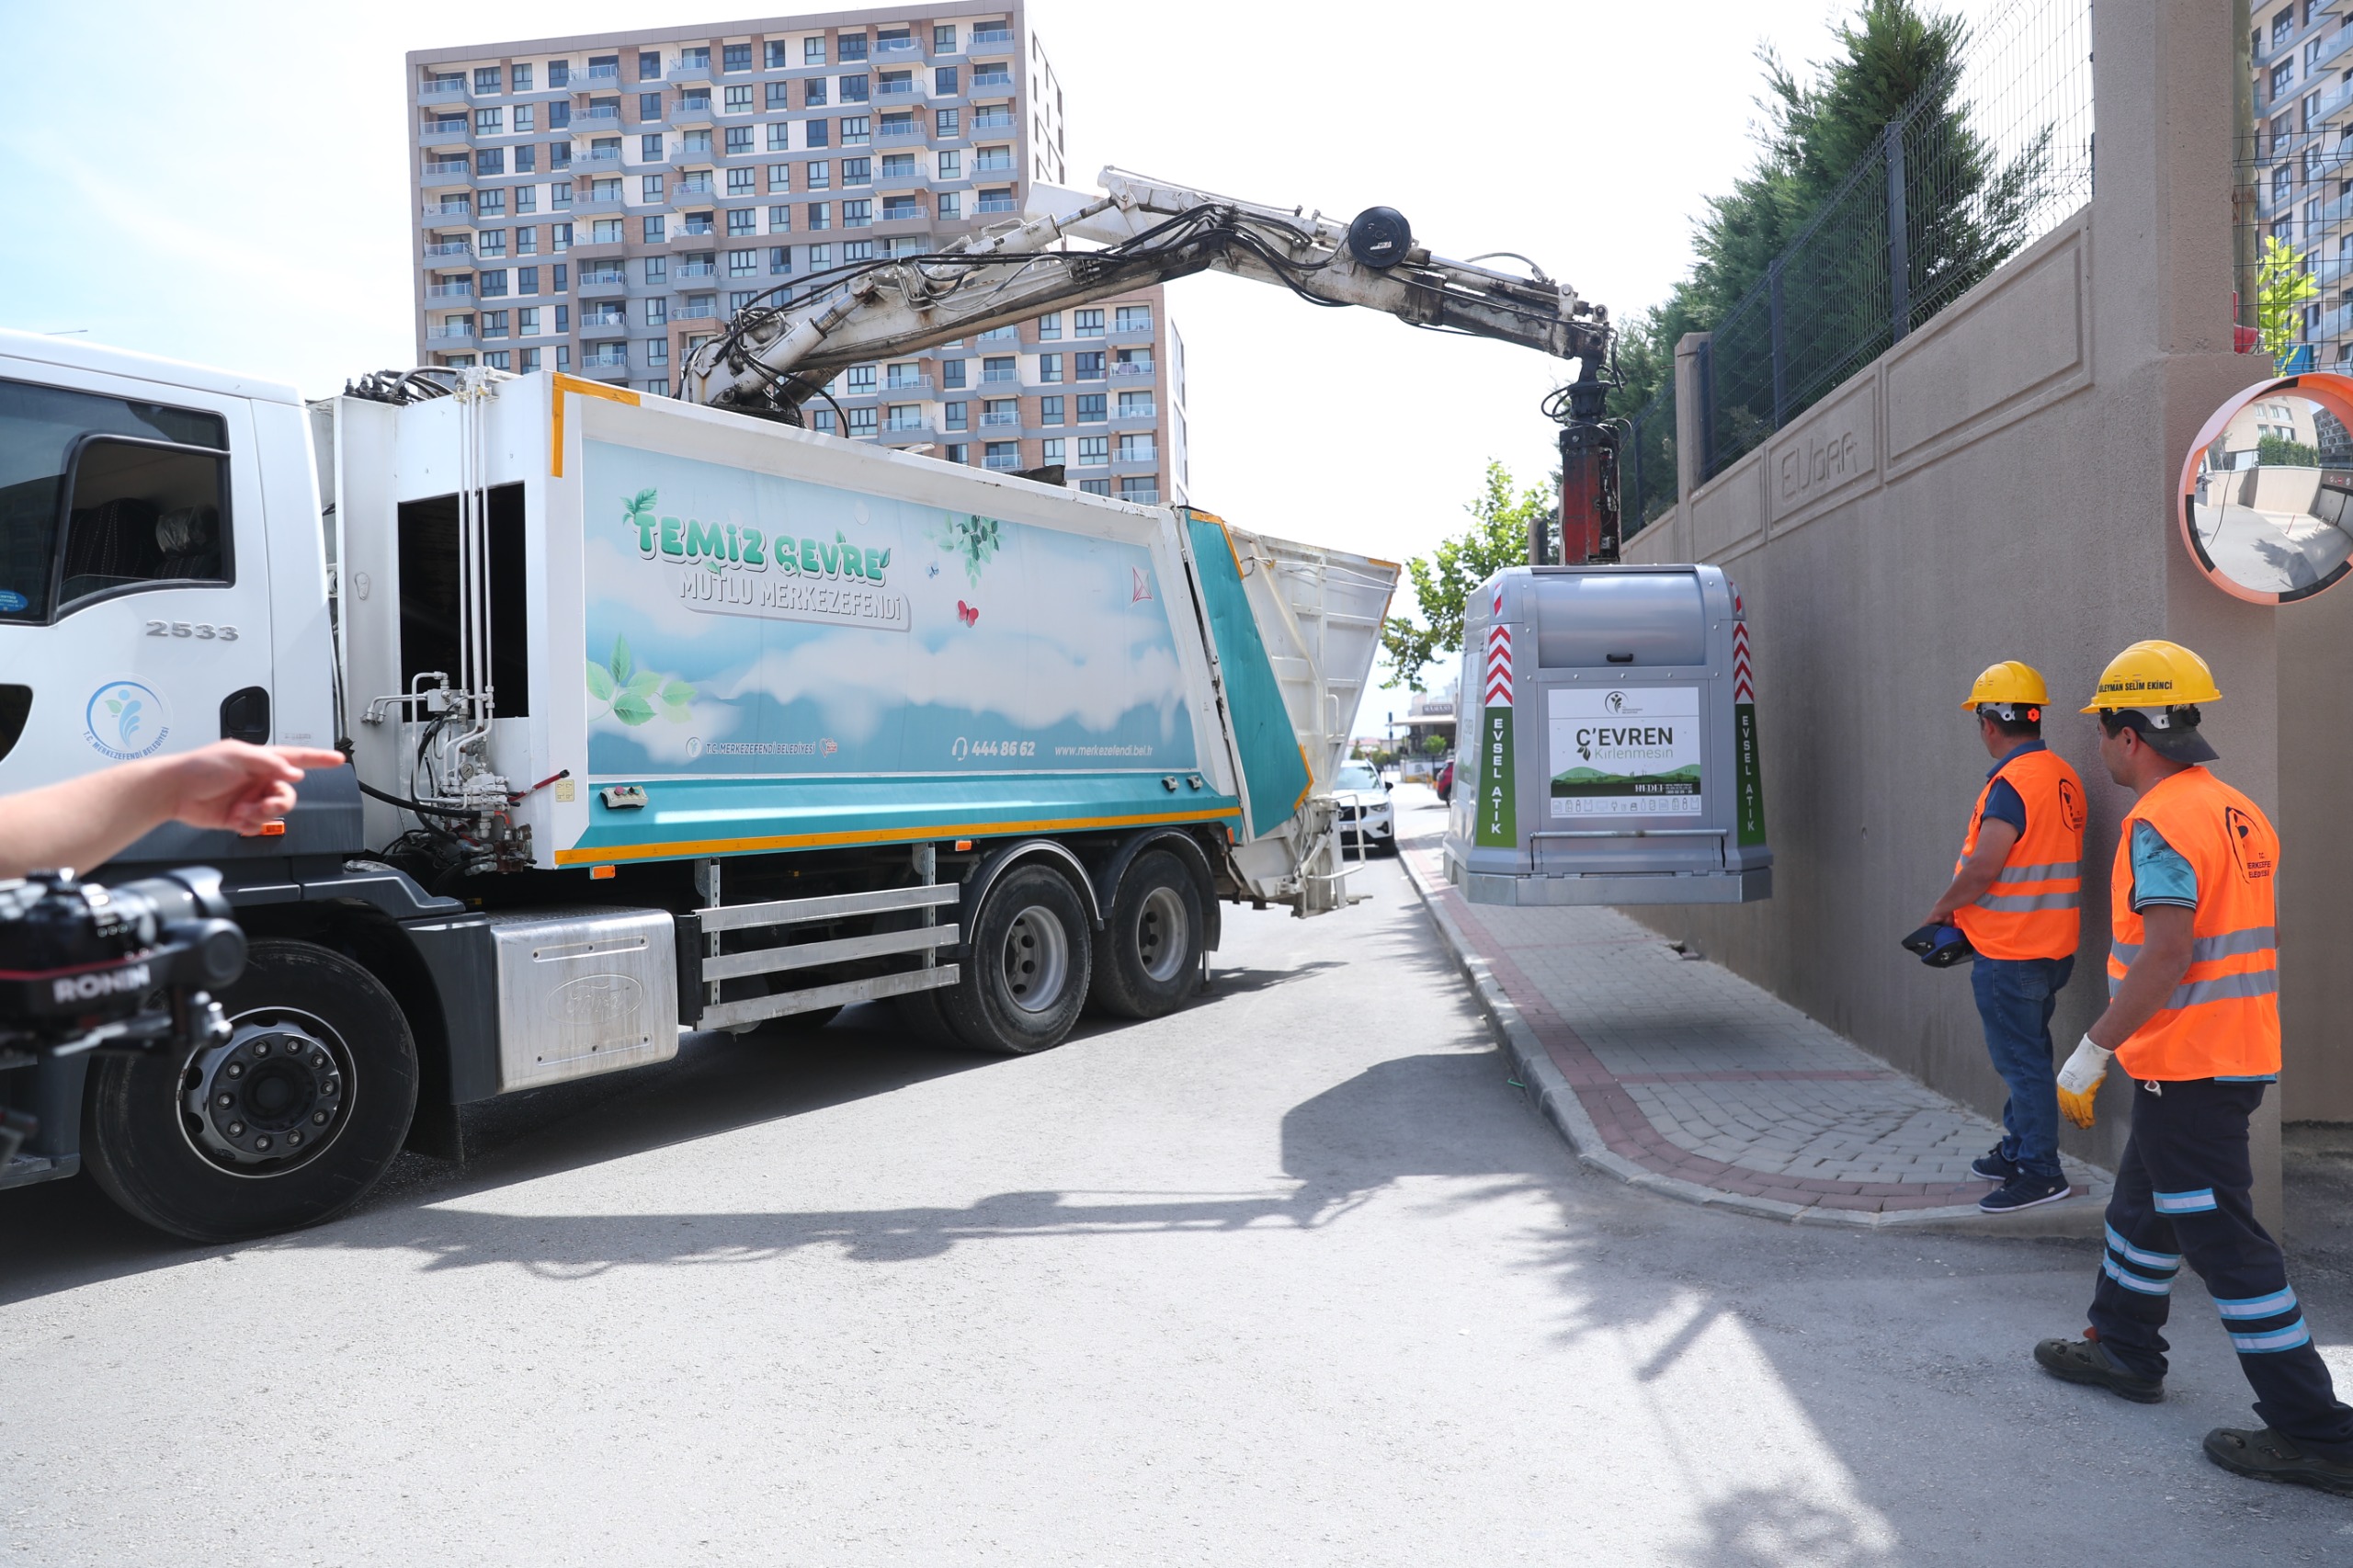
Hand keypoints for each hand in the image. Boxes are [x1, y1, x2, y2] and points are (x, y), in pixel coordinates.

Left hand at [156, 742, 345, 834]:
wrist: (173, 791)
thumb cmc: (198, 768)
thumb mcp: (237, 755)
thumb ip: (270, 763)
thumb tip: (294, 774)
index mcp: (261, 760)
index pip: (297, 757)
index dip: (319, 758)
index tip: (338, 760)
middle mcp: (257, 779)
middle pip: (288, 793)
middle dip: (280, 802)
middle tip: (266, 804)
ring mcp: (249, 798)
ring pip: (275, 812)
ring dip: (262, 814)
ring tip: (244, 811)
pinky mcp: (239, 816)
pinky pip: (257, 825)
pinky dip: (250, 825)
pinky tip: (236, 818)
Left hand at [2055, 1034, 2113, 1128]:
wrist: (2089, 1055)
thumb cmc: (2083, 1060)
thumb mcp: (2071, 1071)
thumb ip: (2072, 1081)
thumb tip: (2077, 1087)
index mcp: (2061, 1083)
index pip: (2061, 1101)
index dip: (2066, 1111)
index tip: (2069, 1117)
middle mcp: (2065, 1090)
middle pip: (2068, 1108)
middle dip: (2073, 1118)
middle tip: (2077, 1126)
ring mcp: (2075, 1093)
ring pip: (2077, 1111)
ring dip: (2081, 1121)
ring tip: (2085, 1127)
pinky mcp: (2086, 1095)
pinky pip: (2086, 1110)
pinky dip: (2088, 1117)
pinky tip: (2090, 1122)